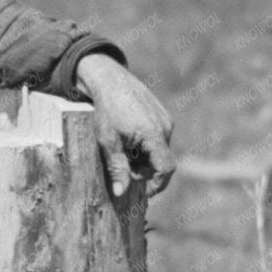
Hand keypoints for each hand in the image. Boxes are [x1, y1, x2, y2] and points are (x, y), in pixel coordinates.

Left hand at [76, 53, 177, 200]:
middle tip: (123, 167)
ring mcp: (166, 119)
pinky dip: (145, 144)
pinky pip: (158, 137)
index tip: (143, 192)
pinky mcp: (162, 113)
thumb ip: (117, 168)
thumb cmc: (105, 110)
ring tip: (122, 149)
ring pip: (159, 149)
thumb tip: (121, 193)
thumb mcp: (107, 141)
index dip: (156, 184)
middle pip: (161, 160)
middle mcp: (166, 127)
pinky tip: (127, 137)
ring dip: (144, 157)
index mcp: (155, 134)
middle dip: (145, 170)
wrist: (108, 79)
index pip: (166, 168)